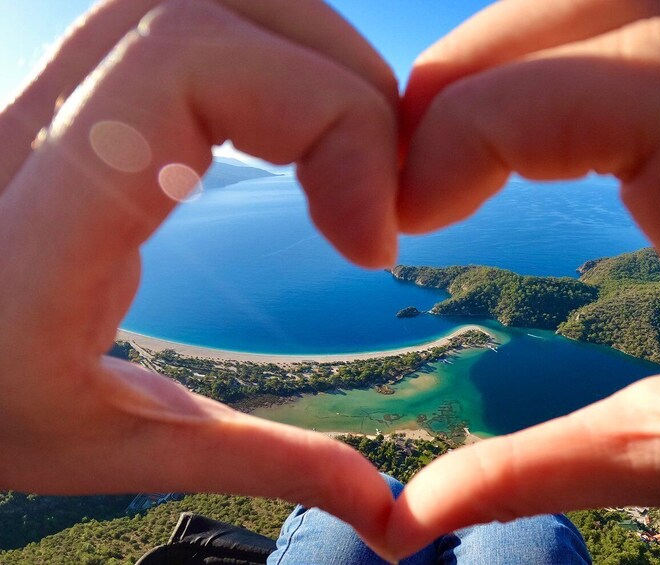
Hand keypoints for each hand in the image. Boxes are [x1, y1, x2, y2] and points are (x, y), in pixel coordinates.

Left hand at [0, 0, 400, 544]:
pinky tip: (295, 130)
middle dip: (336, 76)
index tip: (371, 239)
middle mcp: (22, 139)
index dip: (324, 116)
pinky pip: (177, 26)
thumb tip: (383, 507)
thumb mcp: (118, 447)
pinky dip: (267, 55)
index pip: (187, 63)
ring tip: (354, 144)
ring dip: (306, 53)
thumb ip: (261, 464)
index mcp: (31, 234)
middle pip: (205, 7)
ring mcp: (38, 104)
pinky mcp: (64, 102)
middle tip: (386, 176)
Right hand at [386, 0, 659, 557]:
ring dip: (501, 57)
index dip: (500, 118)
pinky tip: (496, 131)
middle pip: (621, 16)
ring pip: (621, 6)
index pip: (648, 94)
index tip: (417, 208)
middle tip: (405, 163)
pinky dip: (536, 60)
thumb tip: (408, 519)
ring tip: (437, 142)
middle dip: (477, 72)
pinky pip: (628, 35)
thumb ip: (536, 476)